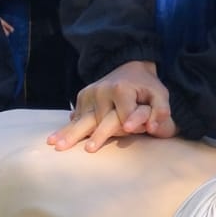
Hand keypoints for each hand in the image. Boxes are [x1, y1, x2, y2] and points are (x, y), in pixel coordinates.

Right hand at [48, 61, 175, 152]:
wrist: (129, 67)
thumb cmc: (146, 87)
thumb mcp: (160, 94)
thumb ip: (160, 110)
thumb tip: (152, 128)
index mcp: (122, 89)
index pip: (123, 114)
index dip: (128, 124)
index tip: (128, 130)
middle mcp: (102, 90)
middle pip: (98, 118)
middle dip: (92, 134)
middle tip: (87, 149)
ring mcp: (90, 93)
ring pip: (82, 118)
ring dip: (69, 133)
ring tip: (55, 144)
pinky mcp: (82, 96)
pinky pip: (77, 114)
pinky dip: (68, 126)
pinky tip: (54, 137)